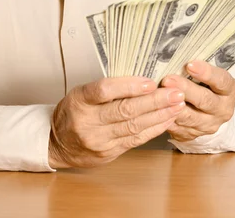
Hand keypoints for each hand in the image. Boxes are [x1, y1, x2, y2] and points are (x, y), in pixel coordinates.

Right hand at [48, 76, 185, 168]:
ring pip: (133, 126)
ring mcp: (98, 140)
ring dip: (159, 115)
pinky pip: (135, 140)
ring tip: (177, 105)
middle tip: (175, 93)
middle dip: (154, 101)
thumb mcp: (81, 94)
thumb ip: (106, 89)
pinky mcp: (108, 153)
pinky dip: (153, 129)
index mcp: (79, 100)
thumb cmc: (72, 112)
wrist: (57, 144)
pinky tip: (167, 120)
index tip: (150, 82)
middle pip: (124, 110)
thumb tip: (141, 80)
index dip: (128, 86)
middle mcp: (88, 121)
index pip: (104, 90)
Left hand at [161, 60, 234, 142]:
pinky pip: (178, 128)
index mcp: (229, 91)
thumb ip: (197, 68)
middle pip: (205, 100)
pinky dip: (167, 118)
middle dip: (185, 89)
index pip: (221, 81)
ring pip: (190, 117)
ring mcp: (209, 125)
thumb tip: (176, 55)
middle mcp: (222, 110)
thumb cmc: (205, 84)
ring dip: (173, 106)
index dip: (206, 73)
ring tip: (159, 95)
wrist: (209, 111)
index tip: (190, 64)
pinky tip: (156, 109)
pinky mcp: (193, 135)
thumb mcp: (209, 74)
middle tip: (168, 79)